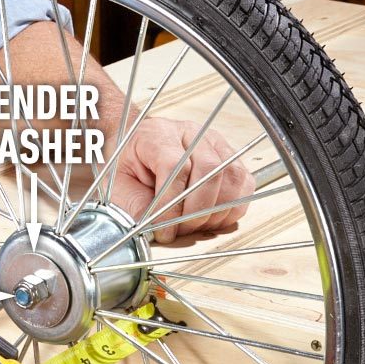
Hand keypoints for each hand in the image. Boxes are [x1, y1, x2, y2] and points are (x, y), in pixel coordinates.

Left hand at [108, 116, 251, 243]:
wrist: (136, 145)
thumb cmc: (128, 164)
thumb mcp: (119, 185)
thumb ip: (135, 207)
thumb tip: (157, 230)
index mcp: (157, 134)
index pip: (174, 166)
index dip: (171, 204)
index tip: (164, 229)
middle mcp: (190, 133)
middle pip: (210, 169)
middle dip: (197, 210)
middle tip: (182, 230)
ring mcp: (214, 142)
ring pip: (233, 176)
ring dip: (218, 210)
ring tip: (197, 225)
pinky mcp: (230, 155)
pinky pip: (245, 182)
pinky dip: (233, 206)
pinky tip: (213, 217)